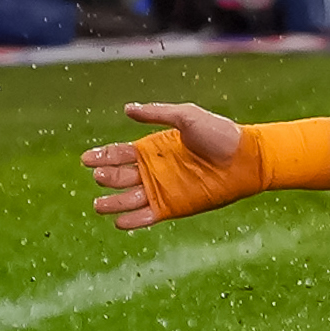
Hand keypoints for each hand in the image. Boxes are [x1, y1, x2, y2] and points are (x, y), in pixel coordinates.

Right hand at [81, 102, 242, 230]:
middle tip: (98, 175)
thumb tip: (127, 108)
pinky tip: (118, 222)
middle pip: (119, 176)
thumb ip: (157, 113)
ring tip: (98, 204)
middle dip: (106, 176)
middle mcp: (153, 170)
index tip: (85, 158)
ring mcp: (162, 189)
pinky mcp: (173, 206)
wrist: (244, 157)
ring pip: (128, 198)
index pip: (119, 154)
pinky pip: (147, 215)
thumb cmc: (219, 133)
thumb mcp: (186, 116)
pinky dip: (132, 220)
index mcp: (152, 149)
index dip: (101, 156)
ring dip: (112, 202)